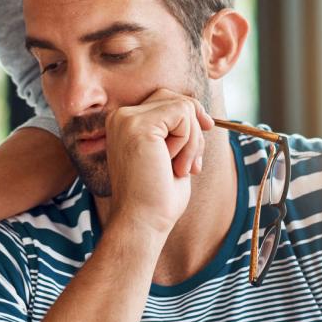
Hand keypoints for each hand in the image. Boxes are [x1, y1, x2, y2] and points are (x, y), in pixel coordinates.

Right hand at [104, 89, 212, 235]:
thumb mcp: (170, 155)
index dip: (189, 122)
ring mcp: (126, 119)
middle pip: (176, 99)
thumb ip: (177, 130)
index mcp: (124, 123)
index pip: (166, 101)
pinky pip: (182, 114)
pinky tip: (176, 165)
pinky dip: (189, 142)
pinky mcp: (138, 125)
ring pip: (183, 106)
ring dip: (193, 141)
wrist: (143, 221)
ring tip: (180, 169)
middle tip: (191, 165)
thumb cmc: (157, 196)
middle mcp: (120, 116)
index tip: (196, 154)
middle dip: (194, 129)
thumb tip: (201, 112)